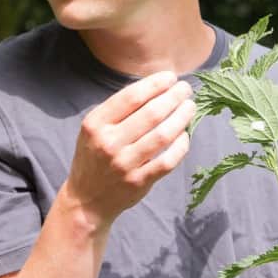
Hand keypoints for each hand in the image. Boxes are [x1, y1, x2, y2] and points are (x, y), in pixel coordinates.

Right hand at [61, 71, 195, 226]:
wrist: (86, 200)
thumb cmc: (95, 157)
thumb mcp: (94, 129)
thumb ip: (118, 111)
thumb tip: (156, 88)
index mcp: (96, 124)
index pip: (131, 97)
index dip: (155, 84)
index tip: (171, 77)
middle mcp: (109, 143)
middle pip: (151, 114)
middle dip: (174, 97)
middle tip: (186, 89)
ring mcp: (124, 164)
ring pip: (162, 136)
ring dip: (181, 118)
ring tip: (190, 107)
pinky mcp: (138, 182)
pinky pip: (167, 161)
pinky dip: (180, 146)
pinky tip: (185, 135)